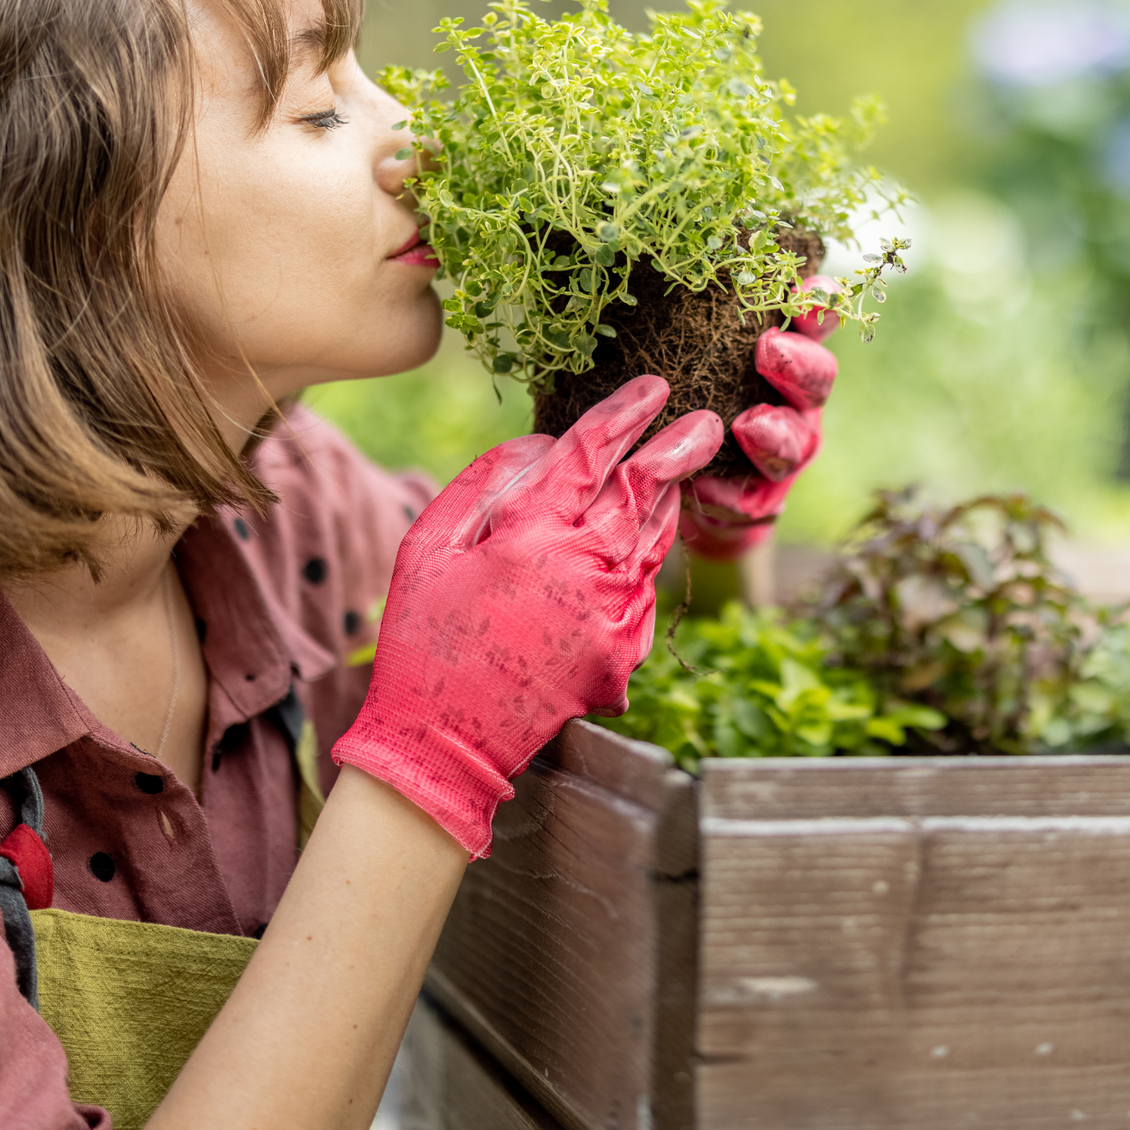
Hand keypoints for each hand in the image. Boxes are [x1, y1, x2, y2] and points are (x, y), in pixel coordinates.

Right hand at [332, 377, 722, 855]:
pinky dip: (646, 558)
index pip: (592, 451)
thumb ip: (482, 483)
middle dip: (679, 447)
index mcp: (530, 532)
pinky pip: (645, 588)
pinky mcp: (623, 652)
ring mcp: (611, 613)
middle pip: (646, 488)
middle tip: (705, 420)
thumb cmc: (424, 637)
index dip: (624, 412)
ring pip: (655, 538)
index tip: (652, 386)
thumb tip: (538, 444)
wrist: (445, 742)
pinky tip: (641, 544)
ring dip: (670, 499)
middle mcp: (583, 567)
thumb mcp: (428, 547)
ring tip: (678, 471)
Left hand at [679, 276, 840, 561]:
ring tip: (748, 425)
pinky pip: (750, 500)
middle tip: (767, 349)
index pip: (814, 322)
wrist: (680, 480)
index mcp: (785, 355)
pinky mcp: (759, 500)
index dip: (819, 305)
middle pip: (817, 377)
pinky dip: (727, 493)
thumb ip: (690, 324)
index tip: (807, 289)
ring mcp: (784, 452)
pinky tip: (705, 487)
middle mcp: (795, 400)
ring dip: (773, 433)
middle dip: (797, 362)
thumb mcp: (688, 353)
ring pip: (795, 442)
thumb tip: (651, 267)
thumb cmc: (685, 398)